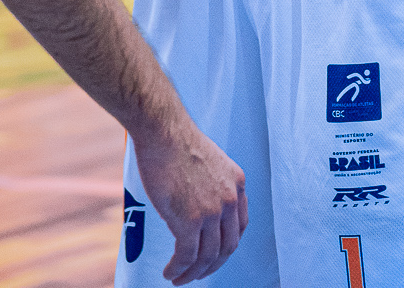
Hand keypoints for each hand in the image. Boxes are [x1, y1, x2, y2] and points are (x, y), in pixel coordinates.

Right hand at [129, 120, 247, 283]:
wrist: (162, 130)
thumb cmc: (176, 140)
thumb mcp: (210, 160)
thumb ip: (213, 182)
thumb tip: (201, 200)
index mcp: (237, 184)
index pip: (240, 227)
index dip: (227, 245)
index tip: (214, 254)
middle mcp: (230, 200)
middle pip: (227, 247)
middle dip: (212, 266)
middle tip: (197, 274)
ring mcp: (211, 212)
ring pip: (207, 256)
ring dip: (193, 273)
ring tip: (179, 278)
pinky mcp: (190, 219)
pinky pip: (187, 255)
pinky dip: (179, 268)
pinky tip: (170, 272)